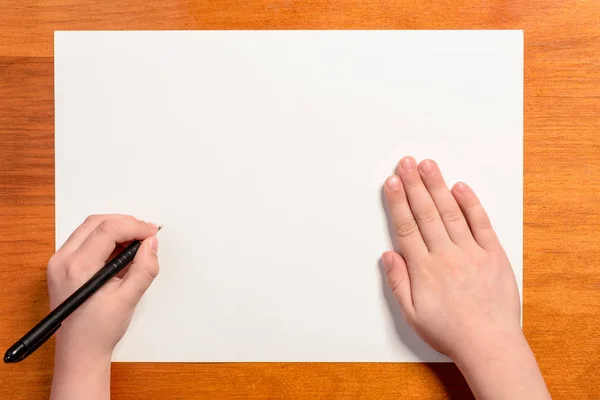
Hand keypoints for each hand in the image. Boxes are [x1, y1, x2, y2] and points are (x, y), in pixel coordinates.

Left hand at [48, 214, 158, 399]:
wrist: (79, 351)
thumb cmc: (99, 330)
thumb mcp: (129, 298)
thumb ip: (144, 268)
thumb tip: (151, 243)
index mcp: (77, 268)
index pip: (107, 230)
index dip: (134, 226)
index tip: (152, 232)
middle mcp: (62, 260)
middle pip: (96, 223)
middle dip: (125, 223)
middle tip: (146, 234)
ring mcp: (58, 262)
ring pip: (89, 228)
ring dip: (116, 229)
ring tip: (136, 243)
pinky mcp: (61, 266)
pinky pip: (84, 240)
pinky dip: (105, 239)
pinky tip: (121, 252)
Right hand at [382, 157, 549, 399]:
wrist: (489, 344)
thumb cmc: (450, 332)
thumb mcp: (412, 314)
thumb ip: (398, 282)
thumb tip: (387, 254)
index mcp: (424, 269)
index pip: (406, 226)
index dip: (398, 201)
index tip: (392, 181)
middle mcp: (446, 255)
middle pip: (426, 212)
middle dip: (414, 184)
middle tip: (406, 162)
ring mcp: (471, 252)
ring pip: (450, 212)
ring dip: (437, 186)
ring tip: (427, 165)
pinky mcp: (493, 254)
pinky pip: (481, 224)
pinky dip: (470, 204)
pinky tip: (460, 187)